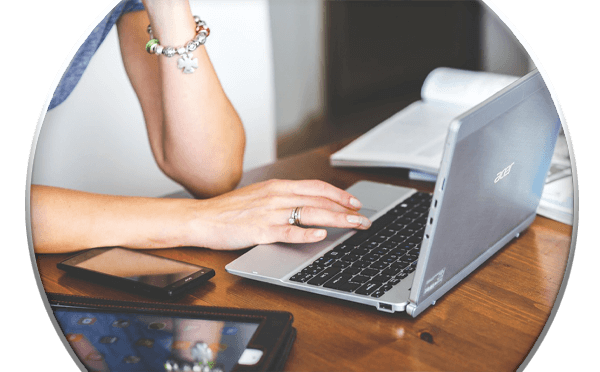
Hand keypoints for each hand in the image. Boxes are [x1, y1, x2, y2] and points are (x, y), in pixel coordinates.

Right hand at [185, 179, 371, 249]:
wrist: (201, 218)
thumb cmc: (229, 210)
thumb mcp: (260, 196)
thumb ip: (283, 198)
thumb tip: (307, 205)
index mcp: (278, 186)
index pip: (316, 187)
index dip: (339, 194)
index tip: (354, 202)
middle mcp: (277, 196)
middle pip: (319, 200)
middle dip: (346, 210)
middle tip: (364, 219)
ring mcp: (269, 213)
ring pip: (310, 213)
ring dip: (336, 219)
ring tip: (354, 225)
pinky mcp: (260, 230)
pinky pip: (287, 231)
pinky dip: (306, 233)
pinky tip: (320, 236)